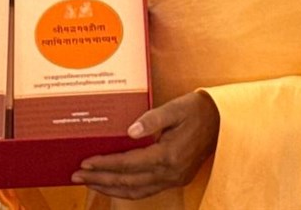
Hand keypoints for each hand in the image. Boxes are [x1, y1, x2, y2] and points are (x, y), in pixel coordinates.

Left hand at [70, 91, 220, 199]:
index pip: (129, 164)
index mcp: (168, 155)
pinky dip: (127, 191)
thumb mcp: (175, 108)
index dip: (105, 165)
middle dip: (100, 179)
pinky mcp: (176, 179)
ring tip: (90, 183)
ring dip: (110, 188)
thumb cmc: (198, 109)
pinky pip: (146, 190)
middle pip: (128, 182)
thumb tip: (129, 132)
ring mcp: (174, 179)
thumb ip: (152, 119)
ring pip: (136, 191)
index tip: (84, 163)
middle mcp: (170, 172)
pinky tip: (114, 186)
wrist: (224, 121)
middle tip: (76, 176)